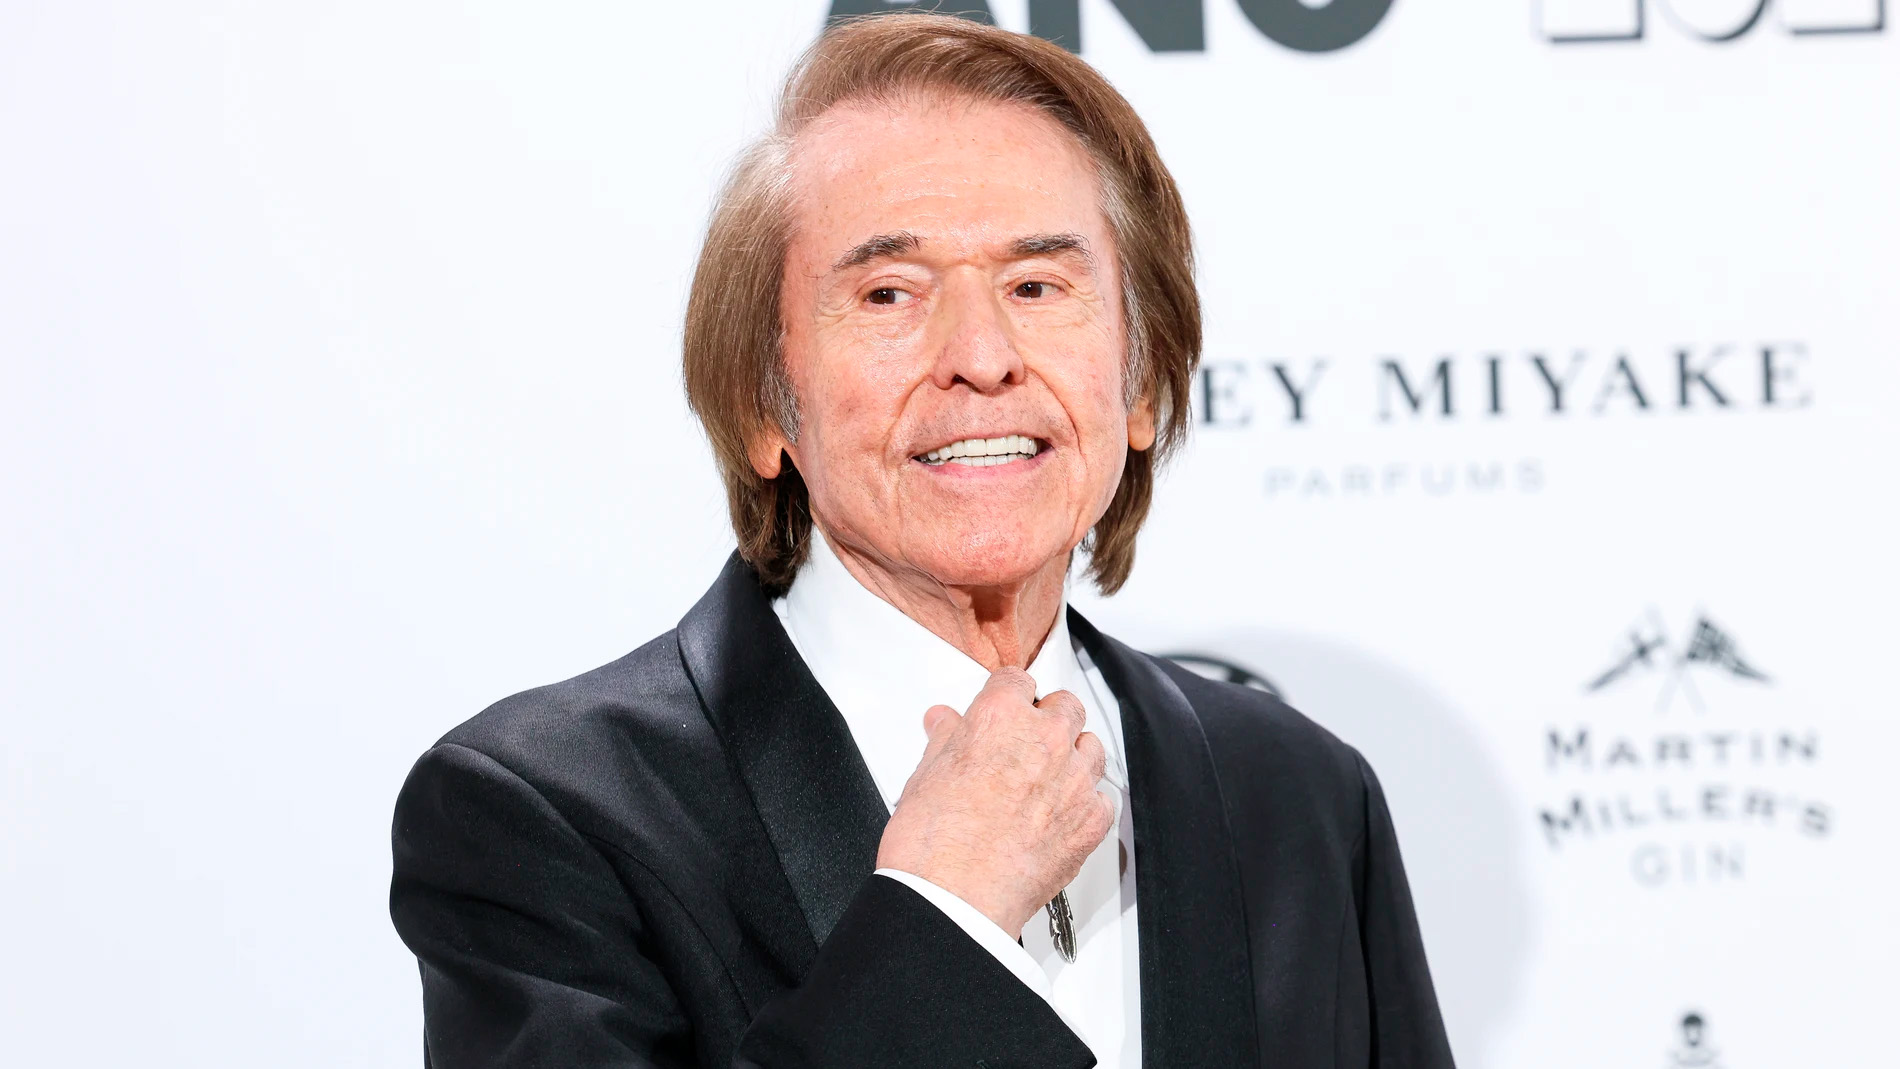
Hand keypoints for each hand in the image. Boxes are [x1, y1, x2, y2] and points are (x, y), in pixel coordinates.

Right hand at [875, 667, 1114, 936]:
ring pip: (1091, 747)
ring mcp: (1074, 781)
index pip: (1016, 680)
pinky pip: (1101, 798)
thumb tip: (946, 725)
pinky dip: (1084, 803)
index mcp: (1001, 718)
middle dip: (1047, 719)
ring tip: (1047, 778)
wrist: (955, 900)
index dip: (1008, 695)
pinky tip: (1060, 816)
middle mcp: (1045, 741)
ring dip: (1072, 756)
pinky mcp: (1092, 821)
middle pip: (1065, 706)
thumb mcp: (924, 775)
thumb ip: (945, 741)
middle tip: (1026, 741)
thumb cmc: (934, 845)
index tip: (1006, 705)